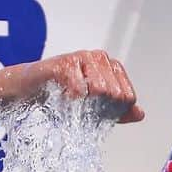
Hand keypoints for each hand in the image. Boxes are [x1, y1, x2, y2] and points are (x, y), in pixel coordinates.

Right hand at [0, 50, 144, 122]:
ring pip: (101, 90)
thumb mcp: (95, 108)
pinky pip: (80, 90)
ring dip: (86, 104)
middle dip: (101, 108)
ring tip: (73, 102)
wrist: (31, 92)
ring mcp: (82, 57)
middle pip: (116, 94)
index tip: (99, 113)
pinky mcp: (64, 63)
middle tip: (83, 108)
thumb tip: (140, 113)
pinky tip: (64, 98)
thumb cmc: (64, 98)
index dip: (116, 111)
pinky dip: (72, 101)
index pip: (128, 96)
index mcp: (111, 67)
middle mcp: (99, 58)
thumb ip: (120, 111)